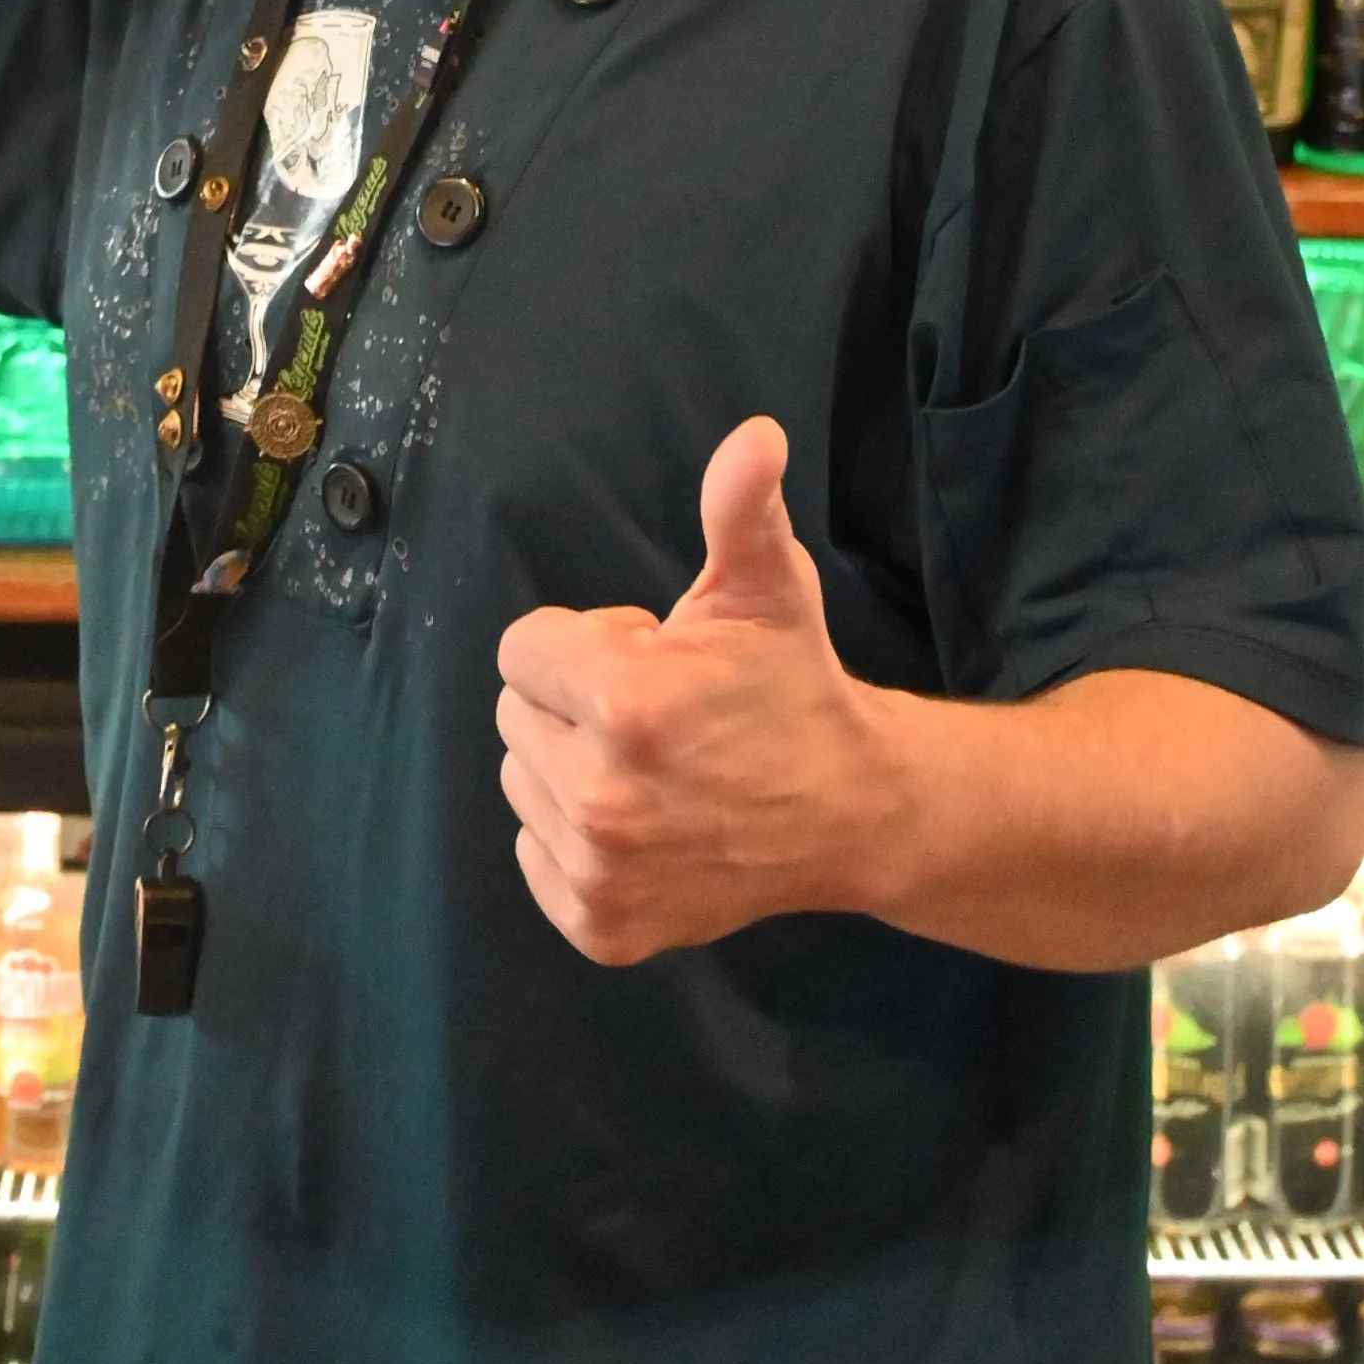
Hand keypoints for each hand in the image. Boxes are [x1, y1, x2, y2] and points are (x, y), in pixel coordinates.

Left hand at [495, 419, 896, 964]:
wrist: (849, 813)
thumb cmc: (792, 686)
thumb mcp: (767, 587)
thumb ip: (739, 507)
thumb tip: (755, 435)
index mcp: (625, 703)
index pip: (521, 649)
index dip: (584, 642)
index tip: (648, 654)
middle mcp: (602, 796)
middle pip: (514, 713)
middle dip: (572, 701)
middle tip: (656, 711)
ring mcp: (599, 871)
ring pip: (522, 781)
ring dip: (569, 764)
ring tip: (653, 764)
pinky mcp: (601, 928)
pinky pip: (534, 856)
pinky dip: (571, 838)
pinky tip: (644, 821)